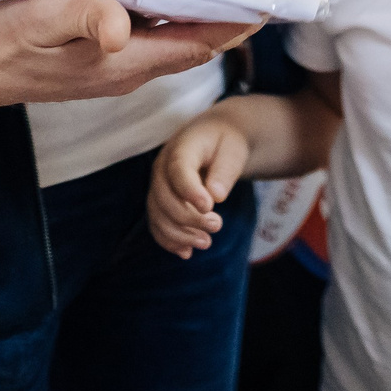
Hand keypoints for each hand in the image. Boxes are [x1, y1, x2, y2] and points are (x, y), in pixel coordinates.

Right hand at [0, 0, 260, 107]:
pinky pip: (153, 45)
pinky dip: (176, 25)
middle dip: (229, 26)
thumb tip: (123, 27)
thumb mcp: (42, 18)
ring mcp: (113, 71)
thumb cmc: (3, 37)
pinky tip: (180, 6)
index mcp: (121, 62)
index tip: (266, 6)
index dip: (231, 26)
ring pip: (174, 48)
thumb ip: (85, 18)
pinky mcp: (100, 63)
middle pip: (192, 48)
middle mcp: (125, 72)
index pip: (193, 45)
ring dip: (206, 26)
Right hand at [149, 111, 252, 257]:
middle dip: (188, 218)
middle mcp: (162, 167)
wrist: (213, 138)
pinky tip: (187, 252)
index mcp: (181, 148)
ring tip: (206, 243)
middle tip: (217, 226)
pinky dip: (169, 240)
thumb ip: (225, 170)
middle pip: (164, 197)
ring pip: (157, 215)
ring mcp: (158, 185)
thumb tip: (216, 196)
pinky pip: (157, 224)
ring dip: (179, 234)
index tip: (209, 207)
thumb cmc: (225, 143)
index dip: (190, 191)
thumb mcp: (233, 150)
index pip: (178, 170)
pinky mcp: (159, 201)